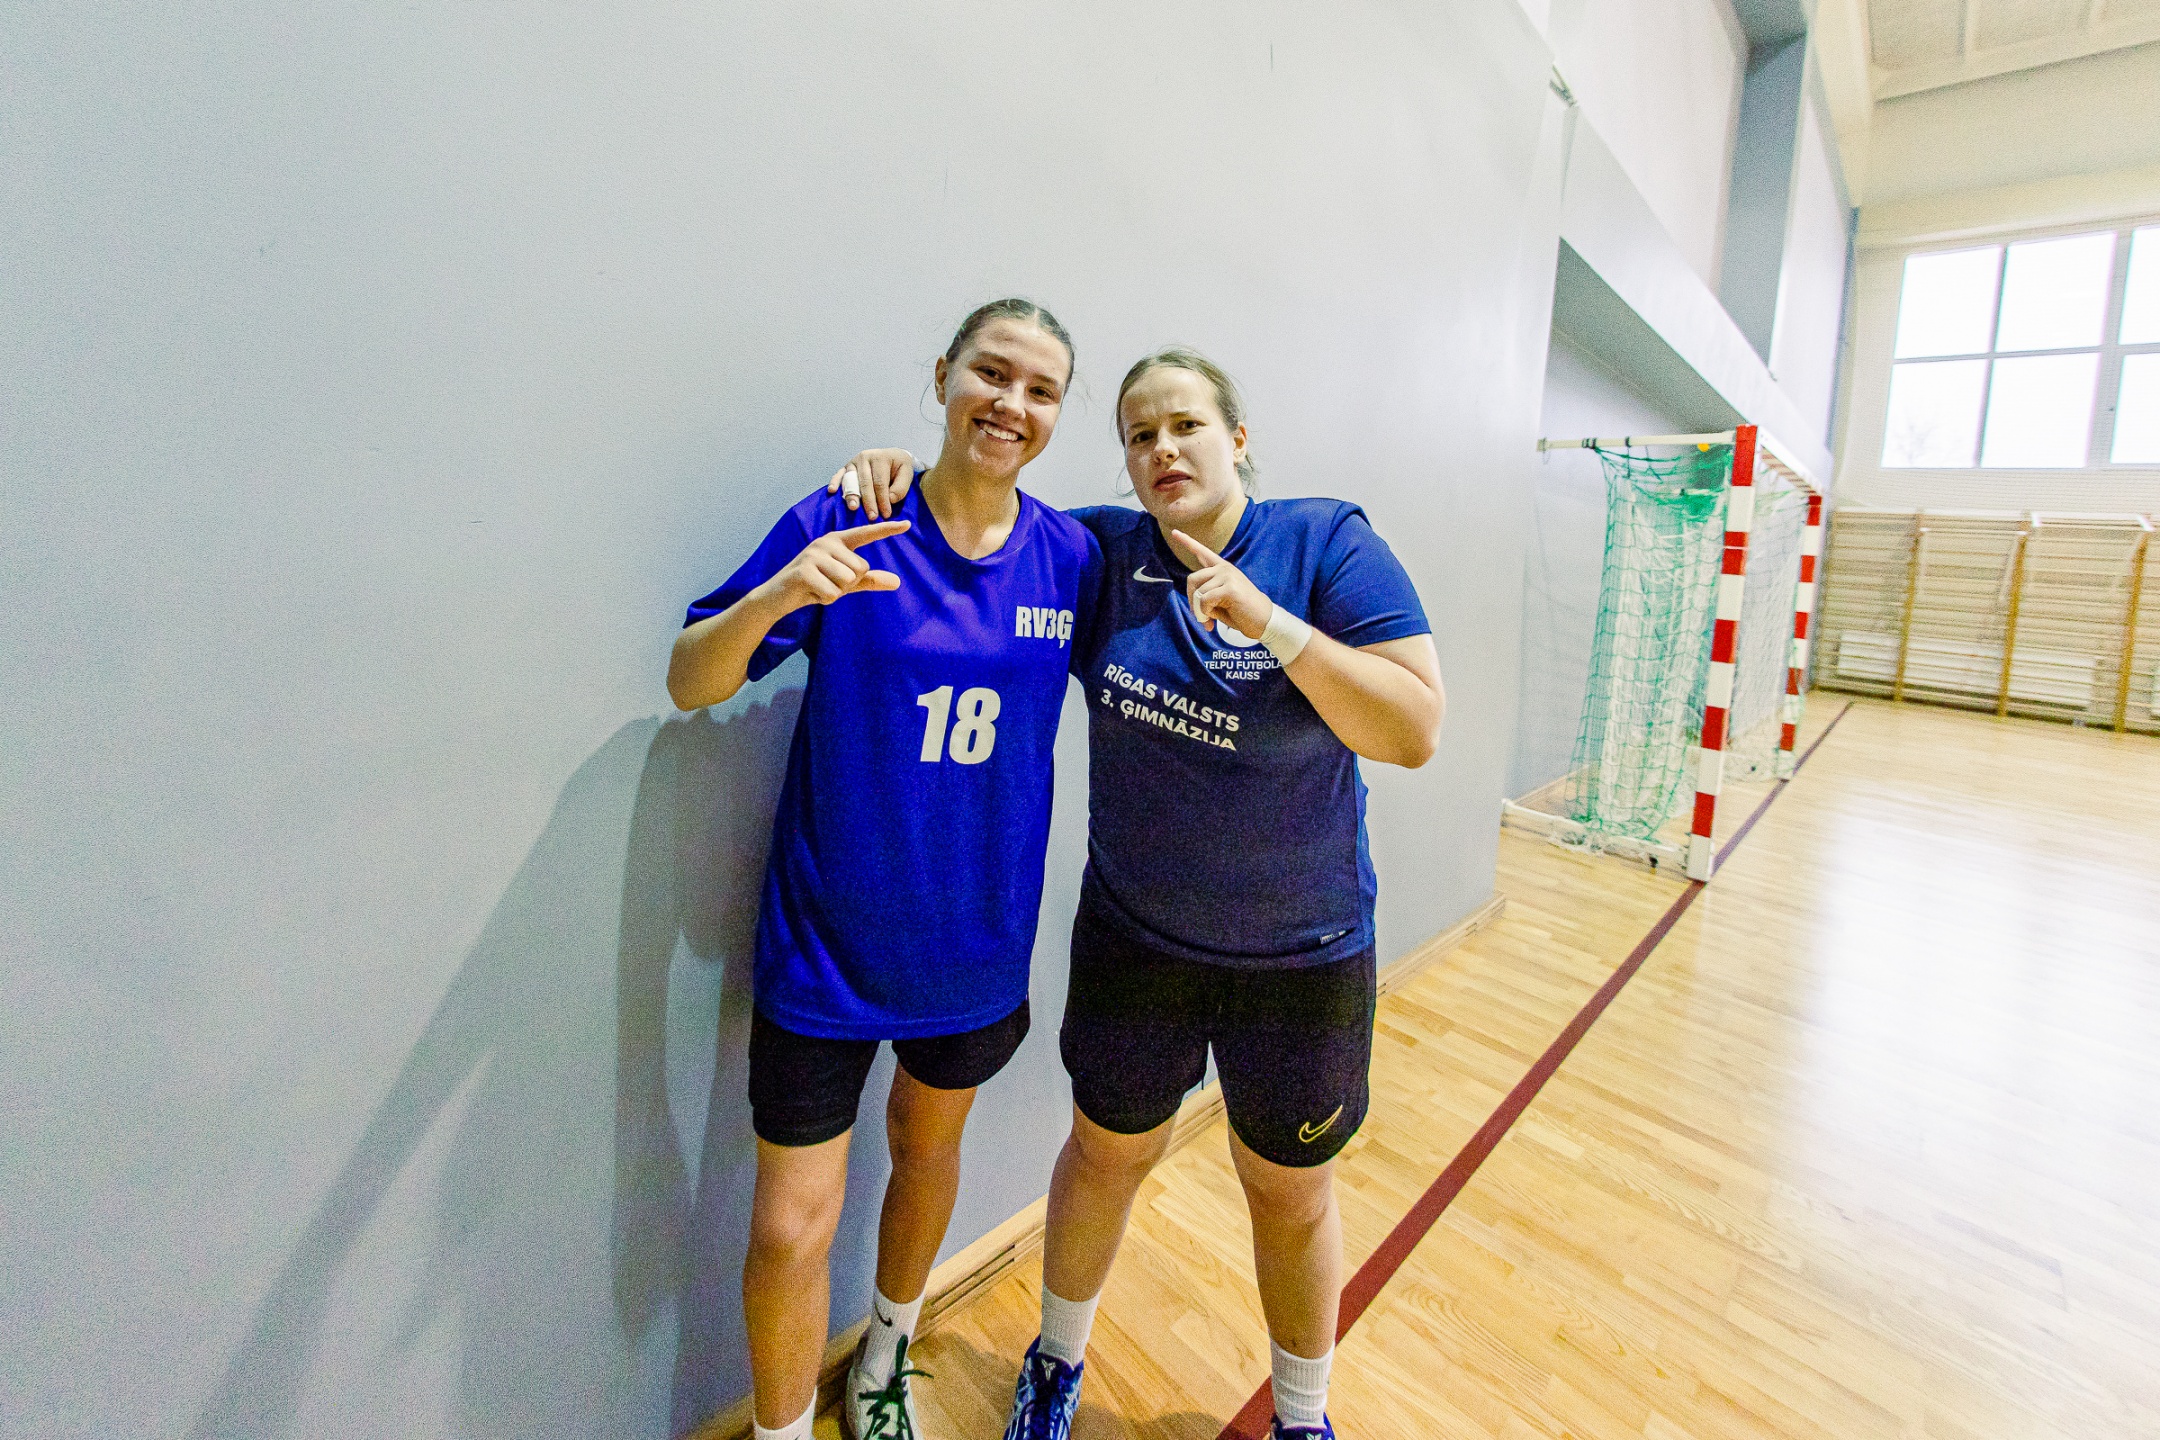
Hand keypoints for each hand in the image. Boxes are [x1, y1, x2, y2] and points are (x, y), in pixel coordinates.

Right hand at [766, 520, 908, 608]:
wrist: (777, 596)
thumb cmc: (814, 585)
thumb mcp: (844, 583)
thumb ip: (869, 580)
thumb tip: (897, 582)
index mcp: (837, 541)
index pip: (865, 534)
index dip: (887, 530)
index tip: (908, 524)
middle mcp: (826, 542)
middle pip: (861, 569)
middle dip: (848, 585)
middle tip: (827, 583)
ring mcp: (814, 554)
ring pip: (848, 581)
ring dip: (836, 592)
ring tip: (819, 587)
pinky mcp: (805, 571)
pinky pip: (833, 592)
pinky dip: (824, 599)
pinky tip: (811, 593)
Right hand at [825, 448, 918, 518]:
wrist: (892, 456)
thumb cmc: (899, 468)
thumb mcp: (907, 473)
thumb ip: (900, 487)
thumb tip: (890, 499)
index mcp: (880, 458)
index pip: (880, 482)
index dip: (883, 500)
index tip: (886, 515)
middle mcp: (865, 457)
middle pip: (865, 483)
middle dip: (868, 501)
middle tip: (872, 517)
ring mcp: (853, 462)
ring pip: (851, 480)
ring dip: (851, 495)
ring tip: (853, 507)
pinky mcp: (846, 467)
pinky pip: (839, 474)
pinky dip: (834, 482)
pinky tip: (832, 491)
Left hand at [1167, 530, 1275, 636]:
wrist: (1263, 620)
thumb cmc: (1241, 612)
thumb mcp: (1220, 601)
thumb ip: (1206, 596)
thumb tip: (1194, 604)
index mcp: (1222, 569)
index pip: (1202, 552)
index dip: (1187, 542)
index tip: (1174, 532)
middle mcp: (1224, 568)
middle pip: (1192, 579)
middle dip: (1191, 600)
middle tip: (1199, 617)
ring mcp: (1228, 575)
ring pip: (1198, 592)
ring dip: (1200, 611)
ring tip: (1209, 620)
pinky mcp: (1230, 587)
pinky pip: (1205, 600)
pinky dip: (1205, 613)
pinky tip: (1214, 620)